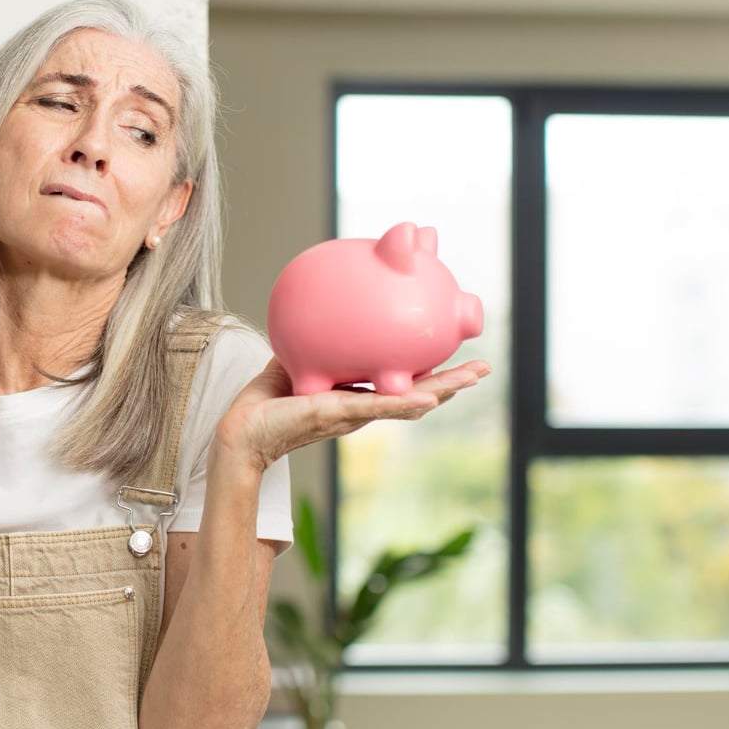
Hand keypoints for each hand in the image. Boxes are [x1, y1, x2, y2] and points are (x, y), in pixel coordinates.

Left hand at [213, 358, 491, 473]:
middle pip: (420, 394)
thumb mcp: (303, 356)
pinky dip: (407, 402)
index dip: (431, 371)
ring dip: (444, 390)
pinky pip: (381, 406)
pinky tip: (430, 398)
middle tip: (484, 369)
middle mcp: (365, 407)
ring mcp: (357, 414)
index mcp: (360, 395)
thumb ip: (321, 334)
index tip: (456, 358)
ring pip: (411, 403)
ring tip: (474, 377)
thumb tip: (329, 300)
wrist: (244, 427)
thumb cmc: (269, 397)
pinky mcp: (342, 415)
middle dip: (453, 383)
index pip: (405, 382)